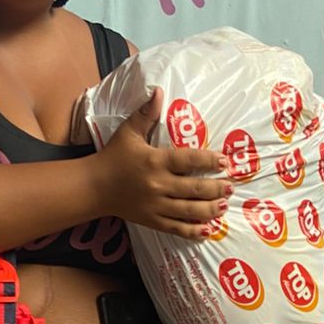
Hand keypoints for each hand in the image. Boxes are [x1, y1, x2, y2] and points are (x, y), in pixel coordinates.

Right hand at [99, 88, 231, 237]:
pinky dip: (193, 231)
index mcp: (155, 160)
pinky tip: (207, 231)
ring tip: (223, 206)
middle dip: (215, 188)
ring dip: (209, 209)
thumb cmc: (113, 156)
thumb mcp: (128, 132)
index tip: (224, 161)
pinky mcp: (151, 220)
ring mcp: (155, 205)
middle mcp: (158, 184)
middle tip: (230, 187)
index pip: (188, 160)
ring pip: (188, 210)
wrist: (94, 186)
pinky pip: (176, 229)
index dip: (209, 160)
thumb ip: (146, 113)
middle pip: (193, 188)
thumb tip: (159, 91)